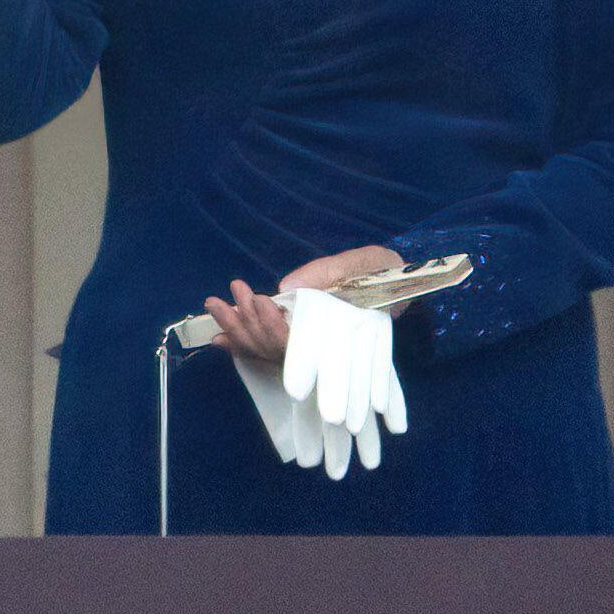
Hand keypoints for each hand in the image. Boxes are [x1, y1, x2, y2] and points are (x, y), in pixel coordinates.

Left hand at [204, 245, 409, 364]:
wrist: (399, 282)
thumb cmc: (382, 272)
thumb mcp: (361, 263)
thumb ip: (326, 273)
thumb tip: (285, 287)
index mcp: (338, 333)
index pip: (299, 344)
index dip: (272, 327)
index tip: (258, 300)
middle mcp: (322, 349)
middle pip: (276, 348)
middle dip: (244, 325)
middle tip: (219, 300)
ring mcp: (311, 349)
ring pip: (269, 350)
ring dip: (239, 332)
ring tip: (214, 308)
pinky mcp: (303, 344)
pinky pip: (271, 349)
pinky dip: (245, 344)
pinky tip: (222, 336)